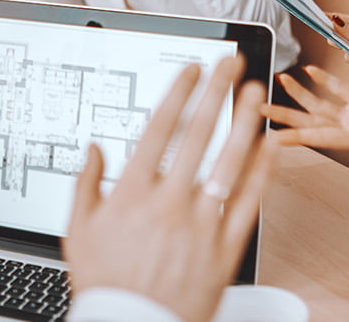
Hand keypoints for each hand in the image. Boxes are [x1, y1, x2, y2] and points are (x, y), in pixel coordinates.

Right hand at [64, 58, 275, 321]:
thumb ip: (86, 185)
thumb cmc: (106, 284)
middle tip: (231, 63)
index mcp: (133, 194)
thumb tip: (95, 150)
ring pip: (229, 162)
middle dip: (216, 92)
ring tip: (255, 92)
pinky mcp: (225, 247)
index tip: (191, 69)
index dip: (179, 93)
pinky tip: (270, 146)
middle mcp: (169, 202)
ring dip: (244, 122)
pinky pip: (248, 202)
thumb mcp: (78, 231)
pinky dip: (262, 172)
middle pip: (199, 134)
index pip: (160, 129)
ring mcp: (201, 223)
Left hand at [264, 65, 348, 166]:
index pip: (318, 138)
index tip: (271, 137)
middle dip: (284, 115)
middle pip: (310, 121)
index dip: (294, 137)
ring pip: (320, 105)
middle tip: (258, 108)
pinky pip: (339, 92)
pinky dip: (324, 82)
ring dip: (300, 93)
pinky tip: (310, 71)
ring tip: (281, 79)